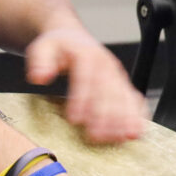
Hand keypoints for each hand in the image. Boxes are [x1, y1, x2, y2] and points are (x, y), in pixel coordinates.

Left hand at [27, 26, 147, 144]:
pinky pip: (134, 99)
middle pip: (108, 90)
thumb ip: (40, 61)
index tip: (74, 119)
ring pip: (124, 96)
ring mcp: (116, 74)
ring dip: (123, 118)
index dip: (82, 98)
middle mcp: (106, 63)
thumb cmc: (58, 47)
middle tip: (96, 136)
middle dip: (104, 114)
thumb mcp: (43, 47)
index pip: (86, 76)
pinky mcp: (122, 84)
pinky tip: (135, 131)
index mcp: (87, 54)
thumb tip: (39, 77)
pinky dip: (136, 115)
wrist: (72, 38)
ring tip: (120, 138)